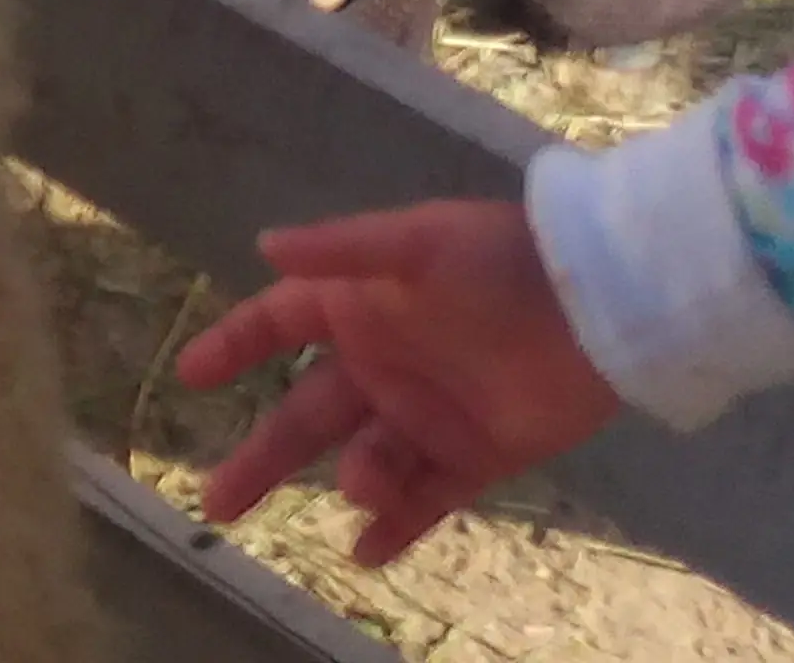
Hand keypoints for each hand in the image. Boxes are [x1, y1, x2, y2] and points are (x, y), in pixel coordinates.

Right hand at [173, 200, 622, 566]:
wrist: (604, 306)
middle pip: (303, 418)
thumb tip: (263, 243)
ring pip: (364, 462)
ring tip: (366, 485)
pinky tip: (367, 552)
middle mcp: (380, 365)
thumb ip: (342, 250)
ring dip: (355, 480)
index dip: (233, 347)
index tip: (189, 376)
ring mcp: (425, 416)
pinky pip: (425, 500)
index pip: (275, 325)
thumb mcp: (419, 242)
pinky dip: (395, 527)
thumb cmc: (504, 260)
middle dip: (259, 460)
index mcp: (358, 307)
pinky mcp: (475, 457)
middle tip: (216, 502)